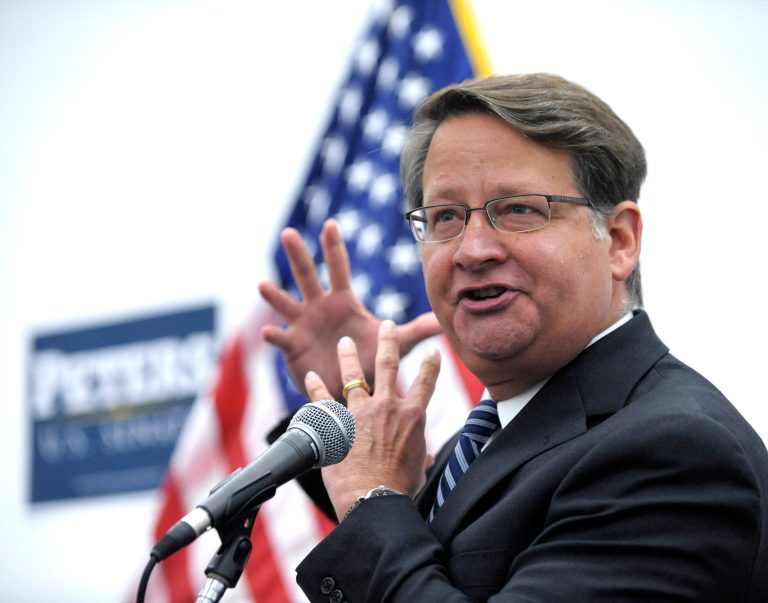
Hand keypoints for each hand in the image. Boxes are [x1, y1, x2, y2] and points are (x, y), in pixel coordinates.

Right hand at [258, 219, 440, 399]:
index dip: (334, 247)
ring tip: (262, 284)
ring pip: (286, 304)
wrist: (350, 387)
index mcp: (343, 300)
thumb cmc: (369, 359)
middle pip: (307, 276)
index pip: (338, 268)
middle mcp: (319, 307)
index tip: (330, 224)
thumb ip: (417, 329)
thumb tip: (445, 321)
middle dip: (298, 255)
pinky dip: (274, 335)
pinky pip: (282, 339)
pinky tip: (267, 332)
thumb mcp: (396, 342)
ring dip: (275, 295)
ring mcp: (303, 325)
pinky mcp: (294, 347)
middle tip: (289, 233)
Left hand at [304, 320, 441, 520]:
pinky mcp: (336, 423)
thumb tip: (424, 458)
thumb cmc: (399, 488)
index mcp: (413, 417)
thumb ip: (420, 456)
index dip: (431, 365)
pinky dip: (316, 387)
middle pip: (388, 365)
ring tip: (344, 342)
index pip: (426, 382)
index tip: (433, 351)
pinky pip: (322, 399)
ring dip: (347, 356)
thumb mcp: (418, 469)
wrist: (373, 499)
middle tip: (387, 325)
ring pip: (352, 376)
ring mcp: (359, 412)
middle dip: (388, 341)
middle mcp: (387, 407)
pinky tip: (311, 376)